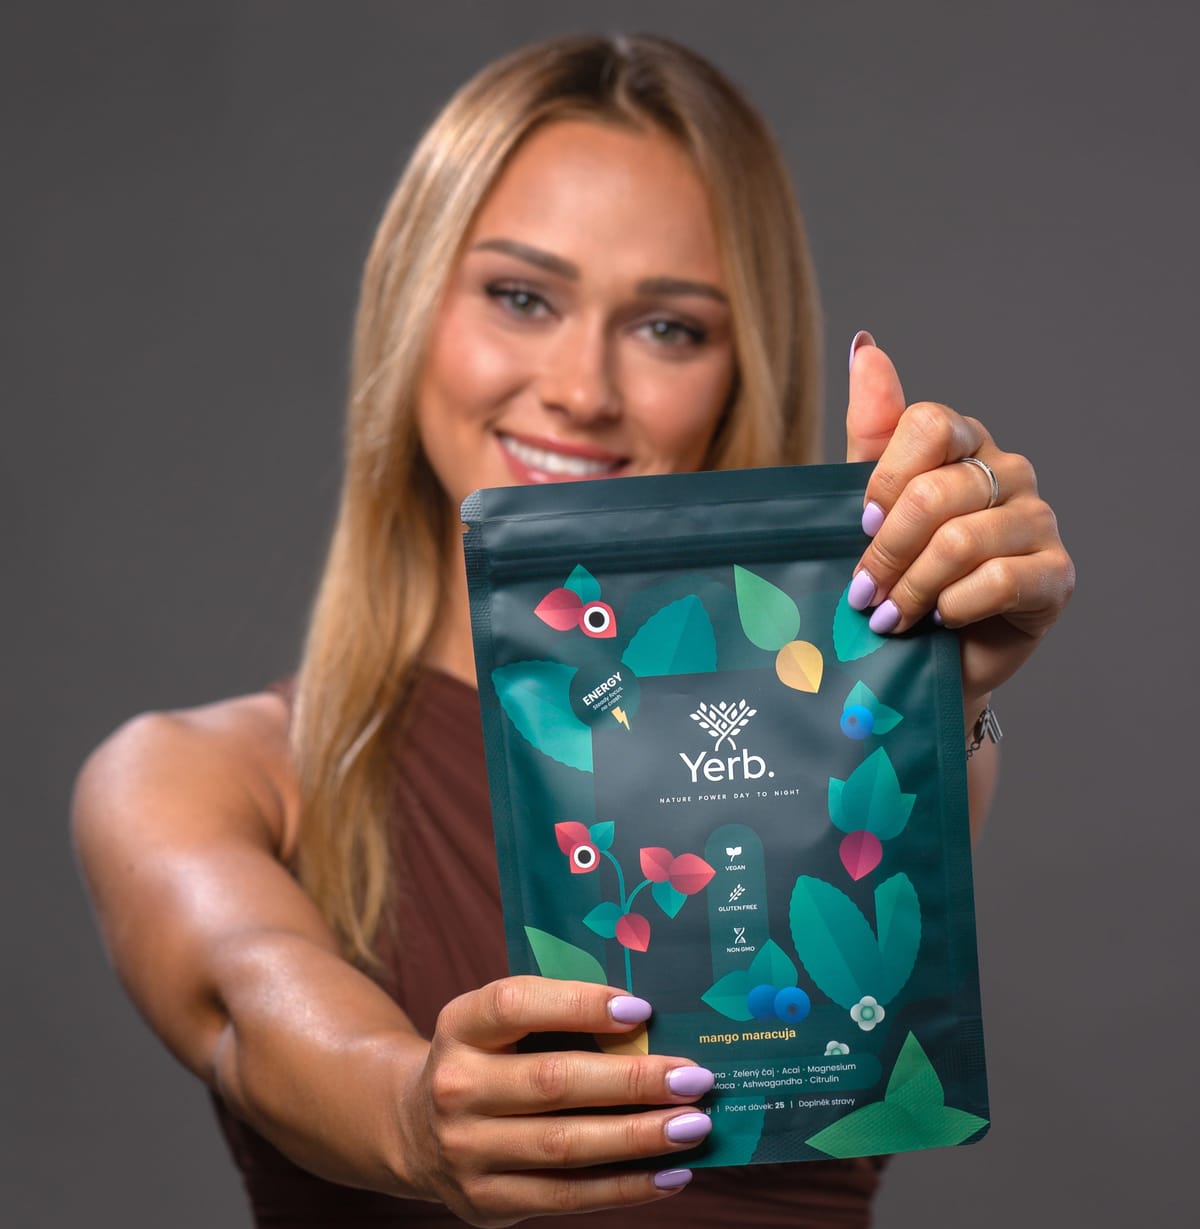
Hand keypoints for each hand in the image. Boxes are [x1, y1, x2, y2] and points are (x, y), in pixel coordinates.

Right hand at [396, 976, 714, 1226]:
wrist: (415, 1127)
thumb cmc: (487, 1058)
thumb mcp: (499, 1024)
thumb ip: (557, 1015)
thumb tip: (649, 1024)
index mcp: (460, 1026)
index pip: (516, 1005)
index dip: (579, 1005)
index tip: (641, 1009)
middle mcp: (456, 1087)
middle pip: (552, 1082)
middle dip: (632, 1081)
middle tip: (694, 1077)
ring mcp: (467, 1151)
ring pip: (565, 1145)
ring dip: (639, 1137)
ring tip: (694, 1125)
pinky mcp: (487, 1202)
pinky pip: (567, 1196)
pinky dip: (626, 1186)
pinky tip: (671, 1172)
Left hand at [844, 332, 1074, 711]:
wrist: (928, 654)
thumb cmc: (899, 573)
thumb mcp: (870, 503)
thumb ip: (871, 431)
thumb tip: (865, 347)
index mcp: (963, 443)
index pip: (929, 423)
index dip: (886, 479)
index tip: (861, 524)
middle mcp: (1008, 470)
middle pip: (937, 490)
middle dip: (887, 551)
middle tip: (863, 592)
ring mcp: (1038, 520)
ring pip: (963, 540)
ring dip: (913, 587)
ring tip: (890, 616)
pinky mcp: (1056, 575)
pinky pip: (998, 580)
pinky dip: (953, 607)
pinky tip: (941, 620)